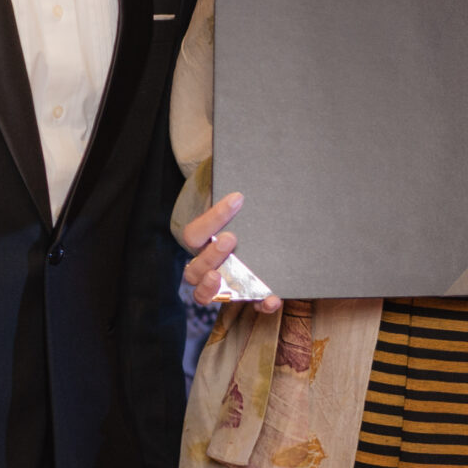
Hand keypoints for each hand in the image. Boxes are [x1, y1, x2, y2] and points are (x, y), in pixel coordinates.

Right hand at [178, 192, 279, 313]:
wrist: (264, 236)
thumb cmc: (245, 218)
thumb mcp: (238, 206)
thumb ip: (235, 195)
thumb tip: (245, 163)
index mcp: (202, 242)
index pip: (195, 233)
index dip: (212, 218)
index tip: (238, 198)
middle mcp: (205, 266)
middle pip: (194, 268)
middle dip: (211, 254)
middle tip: (231, 238)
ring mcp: (221, 284)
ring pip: (203, 294)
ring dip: (210, 286)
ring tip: (221, 276)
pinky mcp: (244, 295)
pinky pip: (246, 304)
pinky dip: (258, 303)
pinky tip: (273, 299)